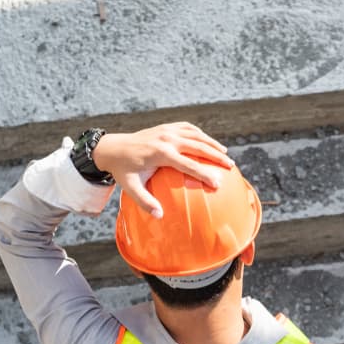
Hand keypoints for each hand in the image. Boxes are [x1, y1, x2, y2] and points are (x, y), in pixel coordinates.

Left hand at [92, 122, 233, 218]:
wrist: (113, 148)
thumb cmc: (123, 171)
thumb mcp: (131, 187)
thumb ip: (145, 201)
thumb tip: (159, 216)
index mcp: (160, 153)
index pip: (188, 164)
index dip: (205, 174)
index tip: (218, 183)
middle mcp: (166, 138)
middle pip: (198, 146)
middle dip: (216, 156)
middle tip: (230, 166)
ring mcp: (167, 130)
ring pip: (196, 135)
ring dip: (212, 144)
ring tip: (226, 154)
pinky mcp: (166, 127)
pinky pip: (188, 128)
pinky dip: (201, 135)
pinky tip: (209, 143)